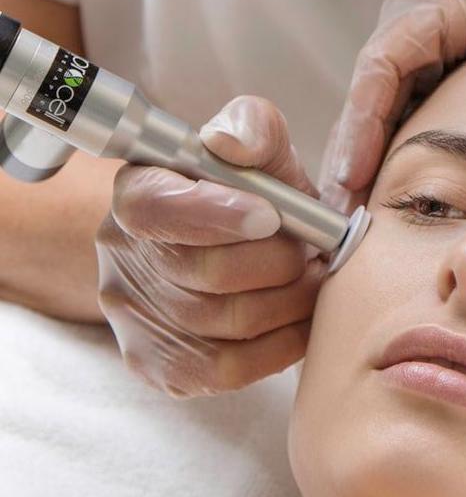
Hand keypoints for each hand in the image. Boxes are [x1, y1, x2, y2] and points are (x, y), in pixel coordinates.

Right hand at [96, 96, 327, 396]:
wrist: (245, 250)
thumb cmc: (257, 196)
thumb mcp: (261, 149)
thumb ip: (252, 128)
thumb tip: (231, 146)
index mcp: (138, 193)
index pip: (154, 208)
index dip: (217, 214)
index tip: (271, 215)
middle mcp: (122, 258)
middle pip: (207, 273)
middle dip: (278, 262)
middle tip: (309, 253)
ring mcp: (137, 319)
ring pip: (228, 322)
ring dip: (290, 301)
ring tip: (310, 279)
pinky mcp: (166, 368)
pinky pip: (234, 368)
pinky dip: (283, 342)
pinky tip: (299, 317)